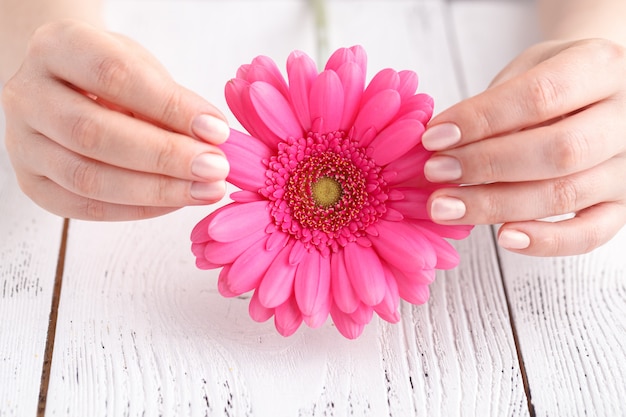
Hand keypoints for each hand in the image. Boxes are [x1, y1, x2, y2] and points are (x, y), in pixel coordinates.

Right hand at [1, 20, 229, 219]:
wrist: (64, 87)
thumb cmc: (110, 75)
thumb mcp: (140, 68)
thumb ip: (170, 100)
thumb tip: (212, 141)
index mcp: (56, 48)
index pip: (114, 76)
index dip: (171, 107)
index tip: (217, 131)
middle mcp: (27, 95)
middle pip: (95, 134)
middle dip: (165, 156)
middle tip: (215, 168)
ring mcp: (22, 144)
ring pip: (88, 179)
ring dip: (156, 191)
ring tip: (205, 191)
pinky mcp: (32, 183)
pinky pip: (85, 207)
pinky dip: (138, 209)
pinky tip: (176, 202)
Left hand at [421, 39, 625, 255]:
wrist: (603, 94)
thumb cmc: (556, 81)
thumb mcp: (527, 70)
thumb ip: (492, 103)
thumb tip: (439, 142)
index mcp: (603, 66)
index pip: (540, 95)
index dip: (481, 120)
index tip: (434, 138)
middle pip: (558, 151)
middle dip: (486, 165)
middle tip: (436, 173)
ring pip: (566, 194)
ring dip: (497, 205)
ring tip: (446, 207)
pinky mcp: (624, 205)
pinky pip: (590, 233)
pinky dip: (546, 241)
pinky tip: (502, 236)